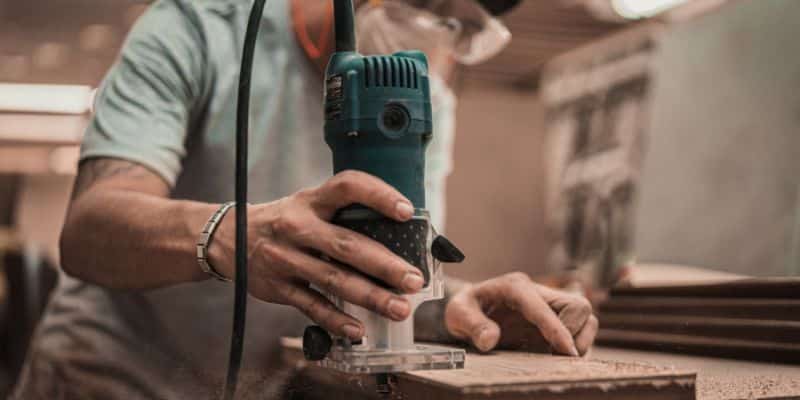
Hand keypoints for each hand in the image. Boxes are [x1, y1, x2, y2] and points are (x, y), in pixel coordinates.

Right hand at [210, 170, 425, 340]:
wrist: (229, 238)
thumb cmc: (285, 221)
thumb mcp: (308, 204)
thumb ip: (343, 215)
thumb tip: (399, 233)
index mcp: (311, 201)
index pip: (347, 187)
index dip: (377, 195)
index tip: (405, 211)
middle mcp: (298, 227)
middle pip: (347, 245)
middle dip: (384, 265)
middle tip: (414, 279)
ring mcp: (286, 258)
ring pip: (334, 280)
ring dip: (370, 296)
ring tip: (399, 308)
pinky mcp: (278, 287)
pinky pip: (311, 306)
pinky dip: (336, 320)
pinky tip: (358, 330)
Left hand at [444, 272, 597, 355]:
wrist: (470, 309)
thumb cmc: (465, 309)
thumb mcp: (458, 314)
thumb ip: (472, 325)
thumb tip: (489, 340)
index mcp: (514, 287)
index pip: (543, 305)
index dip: (557, 328)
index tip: (567, 351)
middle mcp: (537, 293)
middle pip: (577, 305)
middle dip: (574, 333)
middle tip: (556, 356)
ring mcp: (548, 307)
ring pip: (585, 317)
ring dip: (580, 340)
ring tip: (557, 358)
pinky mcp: (554, 320)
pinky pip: (580, 330)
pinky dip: (576, 345)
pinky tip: (556, 358)